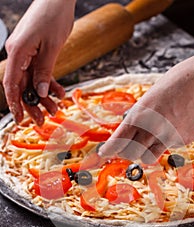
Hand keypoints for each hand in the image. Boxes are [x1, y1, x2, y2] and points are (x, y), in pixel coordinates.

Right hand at [3, 0, 75, 124]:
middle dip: (32, 105)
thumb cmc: (53, 16)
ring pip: (32, 82)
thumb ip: (44, 71)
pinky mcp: (36, 53)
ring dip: (43, 97)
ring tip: (55, 109)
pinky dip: (49, 84)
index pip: (11, 84)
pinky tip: (60, 93)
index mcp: (17, 52)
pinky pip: (40, 73)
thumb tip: (40, 93)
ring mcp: (27, 54)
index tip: (20, 119)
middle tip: (42, 121)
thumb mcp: (51, 47)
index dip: (14, 104)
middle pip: (22, 86)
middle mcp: (19, 54)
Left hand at [99, 36, 193, 162]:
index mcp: (140, 113)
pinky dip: (166, 142)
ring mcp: (168, 136)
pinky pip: (167, 148)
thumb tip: (131, 132)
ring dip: (145, 152)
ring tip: (151, 139)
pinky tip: (174, 125)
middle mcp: (152, 128)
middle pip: (131, 153)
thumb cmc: (177, 83)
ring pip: (148, 157)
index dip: (109, 149)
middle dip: (127, 152)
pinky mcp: (182, 140)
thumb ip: (140, 117)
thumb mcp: (151, 97)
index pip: (119, 139)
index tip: (104, 153)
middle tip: (129, 146)